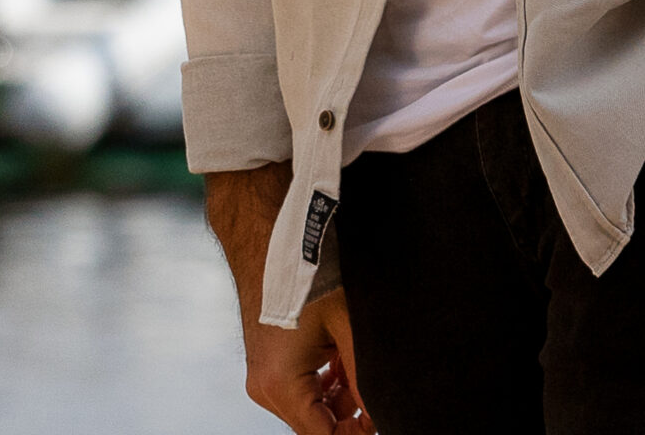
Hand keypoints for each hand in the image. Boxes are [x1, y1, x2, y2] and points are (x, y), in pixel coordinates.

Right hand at [205, 165, 373, 431]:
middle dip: (350, 412)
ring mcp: (261, 376)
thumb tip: (379, 412)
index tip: (383, 418)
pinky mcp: (264, 361)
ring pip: (309, 406)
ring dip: (338, 395)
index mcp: (281, 387)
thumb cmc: (306, 269)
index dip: (357, 433)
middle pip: (316, 425)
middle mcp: (264, 389)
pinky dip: (323, 380)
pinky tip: (341, 355)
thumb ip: (363, 375)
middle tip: (376, 385)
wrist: (265, 230)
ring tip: (356, 358)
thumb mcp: (346, 324)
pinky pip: (299, 386)